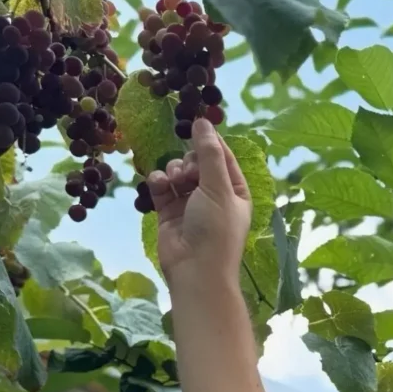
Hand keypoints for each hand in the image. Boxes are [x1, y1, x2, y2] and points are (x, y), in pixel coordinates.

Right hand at [145, 119, 251, 286]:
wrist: (195, 270)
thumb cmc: (215, 228)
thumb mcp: (218, 187)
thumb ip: (209, 154)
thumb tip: (204, 121)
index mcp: (235, 190)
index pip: (223, 157)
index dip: (210, 141)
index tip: (195, 123)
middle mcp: (214, 195)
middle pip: (198, 162)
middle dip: (189, 161)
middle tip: (188, 172)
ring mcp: (190, 204)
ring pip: (178, 173)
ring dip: (173, 171)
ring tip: (174, 181)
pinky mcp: (169, 213)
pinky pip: (162, 188)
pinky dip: (158, 182)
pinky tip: (157, 184)